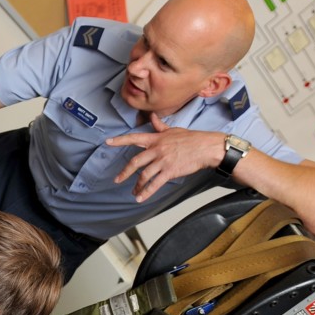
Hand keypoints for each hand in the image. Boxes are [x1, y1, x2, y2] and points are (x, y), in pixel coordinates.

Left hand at [107, 113, 223, 201]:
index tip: (107, 142)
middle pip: (135, 162)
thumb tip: (152, 117)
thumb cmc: (191, 138)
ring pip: (144, 175)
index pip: (134, 138)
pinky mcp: (170, 171)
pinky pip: (155, 183)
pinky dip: (146, 192)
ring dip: (137, 185)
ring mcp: (163, 160)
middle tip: (117, 180)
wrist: (207, 147)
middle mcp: (156, 149)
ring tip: (134, 192)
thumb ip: (160, 126)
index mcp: (156, 138)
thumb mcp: (173, 130)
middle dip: (124, 172)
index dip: (120, 140)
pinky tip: (140, 198)